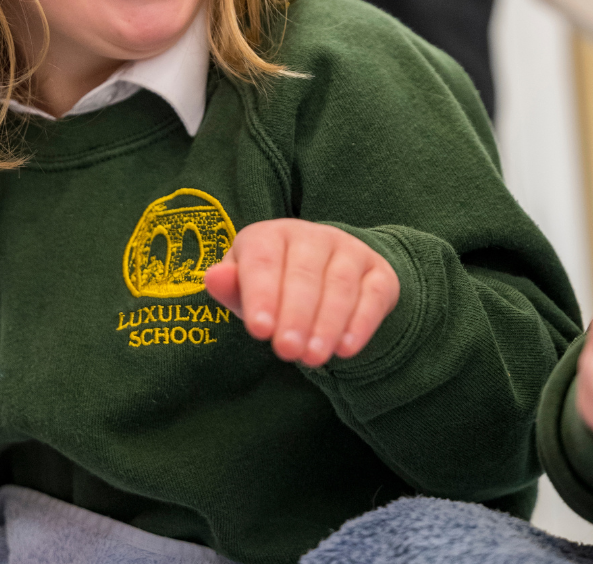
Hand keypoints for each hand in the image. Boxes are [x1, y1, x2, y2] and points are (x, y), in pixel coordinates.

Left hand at [203, 218, 399, 366]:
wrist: (324, 275)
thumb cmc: (273, 287)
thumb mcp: (247, 289)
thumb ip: (231, 288)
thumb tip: (213, 278)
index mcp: (272, 234)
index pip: (264, 260)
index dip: (261, 294)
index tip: (258, 330)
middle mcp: (313, 235)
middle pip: (304, 273)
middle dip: (295, 314)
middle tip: (286, 351)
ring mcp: (349, 250)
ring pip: (340, 283)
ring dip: (327, 322)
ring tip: (313, 357)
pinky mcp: (379, 272)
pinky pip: (373, 294)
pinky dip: (361, 322)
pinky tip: (346, 348)